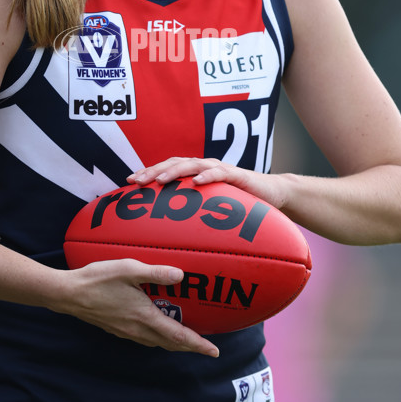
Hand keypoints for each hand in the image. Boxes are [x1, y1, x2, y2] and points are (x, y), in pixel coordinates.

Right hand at [58, 258, 219, 356]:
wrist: (69, 294)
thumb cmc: (98, 279)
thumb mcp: (128, 269)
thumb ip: (155, 273)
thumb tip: (181, 275)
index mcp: (144, 317)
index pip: (177, 336)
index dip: (198, 344)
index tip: (214, 351)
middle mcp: (137, 329)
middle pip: (169, 344)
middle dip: (190, 347)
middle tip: (206, 347)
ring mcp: (126, 332)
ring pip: (157, 343)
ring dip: (174, 343)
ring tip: (186, 338)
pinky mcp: (117, 329)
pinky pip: (144, 339)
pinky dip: (158, 338)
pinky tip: (157, 328)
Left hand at [128, 157, 289, 210]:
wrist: (273, 195)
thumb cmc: (239, 205)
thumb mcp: (212, 211)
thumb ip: (194, 217)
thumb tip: (167, 238)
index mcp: (195, 174)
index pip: (166, 169)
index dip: (147, 173)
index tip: (127, 183)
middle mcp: (204, 168)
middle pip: (173, 164)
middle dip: (153, 171)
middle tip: (135, 182)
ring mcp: (220, 169)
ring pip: (193, 165)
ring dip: (175, 171)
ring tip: (160, 180)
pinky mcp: (237, 175)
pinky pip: (221, 173)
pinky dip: (208, 175)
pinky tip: (197, 181)